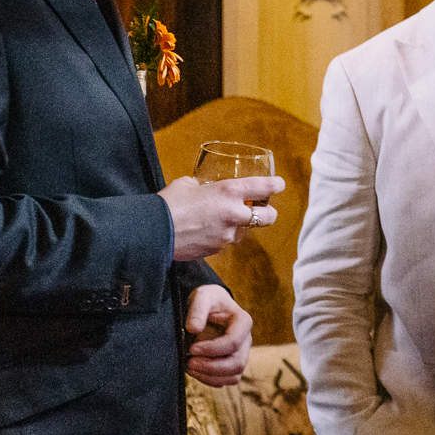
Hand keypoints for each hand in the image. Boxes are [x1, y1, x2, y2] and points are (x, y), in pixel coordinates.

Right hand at [160, 175, 281, 260]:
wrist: (155, 231)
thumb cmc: (169, 202)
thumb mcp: (188, 184)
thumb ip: (202, 186)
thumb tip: (202, 188)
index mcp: (228, 191)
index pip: (262, 187)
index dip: (275, 185)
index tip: (279, 184)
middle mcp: (234, 213)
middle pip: (268, 216)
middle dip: (268, 213)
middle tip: (261, 209)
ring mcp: (228, 234)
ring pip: (245, 231)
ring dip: (240, 226)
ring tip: (224, 220)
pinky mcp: (218, 249)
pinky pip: (226, 241)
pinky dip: (222, 236)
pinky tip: (207, 231)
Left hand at [183, 285, 253, 386]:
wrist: (210, 306)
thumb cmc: (208, 299)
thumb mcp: (202, 297)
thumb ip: (197, 310)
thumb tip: (193, 329)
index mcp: (243, 322)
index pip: (233, 342)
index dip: (212, 349)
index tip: (192, 348)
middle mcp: (246, 340)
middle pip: (237, 363)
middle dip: (211, 367)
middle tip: (189, 362)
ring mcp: (242, 354)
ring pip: (234, 376)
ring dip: (210, 376)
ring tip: (190, 367)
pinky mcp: (233, 364)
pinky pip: (227, 380)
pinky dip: (210, 380)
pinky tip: (195, 371)